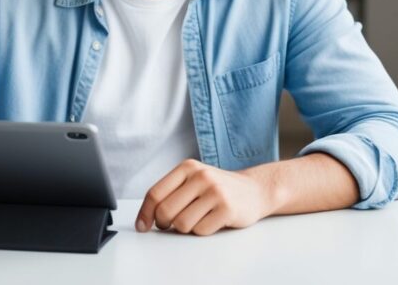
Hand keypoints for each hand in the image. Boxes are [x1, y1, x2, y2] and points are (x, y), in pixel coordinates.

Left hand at [135, 159, 278, 235]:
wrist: (255, 190)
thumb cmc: (218, 188)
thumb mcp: (193, 180)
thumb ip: (171, 192)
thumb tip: (145, 218)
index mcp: (187, 167)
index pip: (155, 193)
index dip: (145, 213)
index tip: (142, 226)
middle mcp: (201, 176)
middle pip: (166, 211)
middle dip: (165, 223)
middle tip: (172, 224)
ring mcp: (215, 192)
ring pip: (182, 224)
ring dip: (186, 228)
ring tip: (198, 218)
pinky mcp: (227, 209)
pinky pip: (201, 231)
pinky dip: (202, 231)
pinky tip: (212, 220)